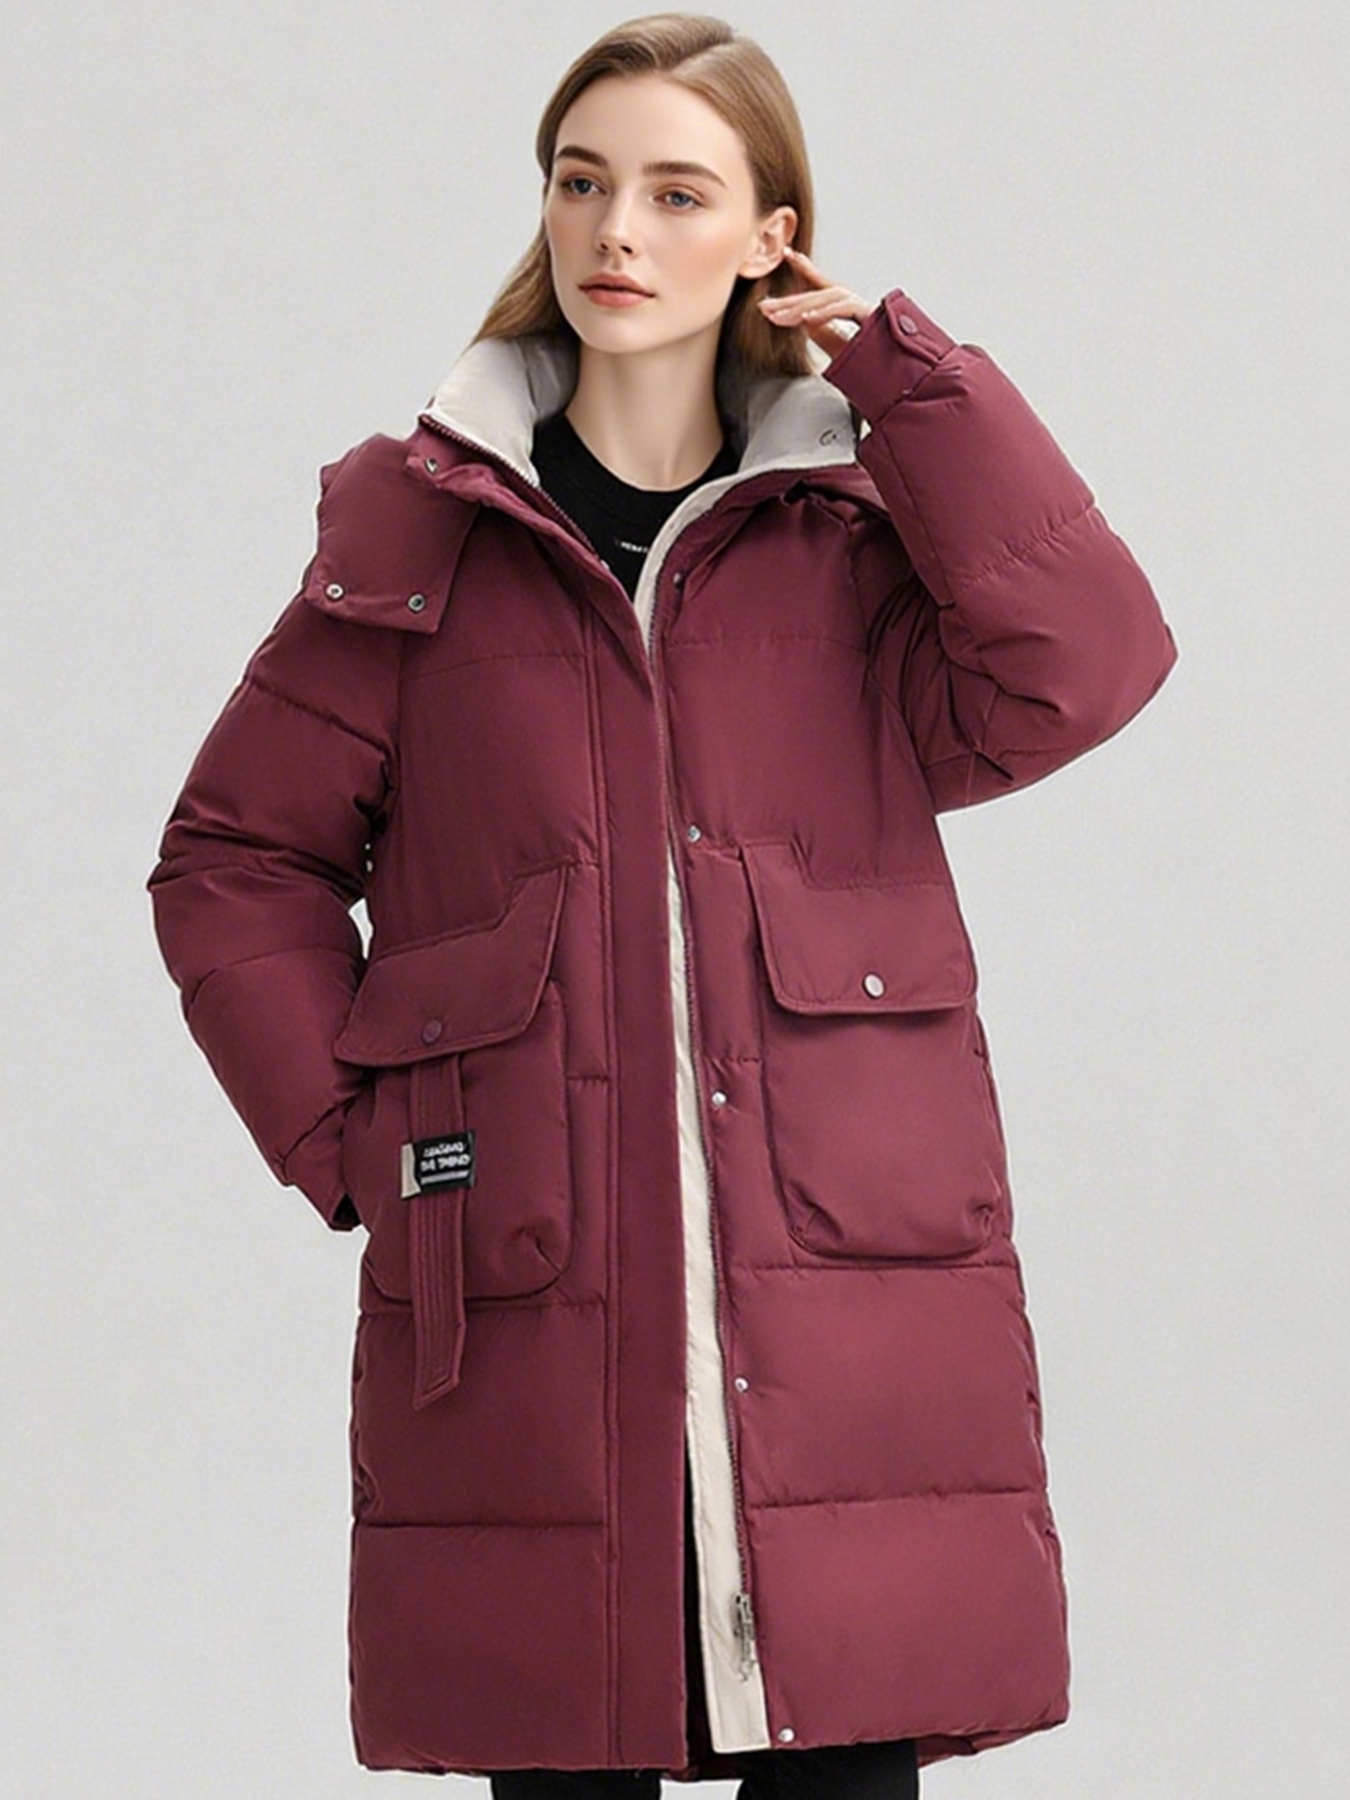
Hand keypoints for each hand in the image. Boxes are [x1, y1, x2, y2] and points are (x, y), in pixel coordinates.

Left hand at [756, 247, 873, 363]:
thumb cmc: (874, 369)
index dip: (806, 270)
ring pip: (830, 298)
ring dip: (802, 308)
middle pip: (820, 295)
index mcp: (851, 311)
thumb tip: (801, 318)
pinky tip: (806, 319)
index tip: (788, 254)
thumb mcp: (839, 350)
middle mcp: (859, 305)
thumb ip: (822, 332)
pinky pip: (846, 309)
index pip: (824, 288)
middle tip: (765, 308)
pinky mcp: (875, 318)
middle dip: (790, 302)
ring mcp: (868, 309)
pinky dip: (825, 313)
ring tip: (780, 318)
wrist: (901, 382)